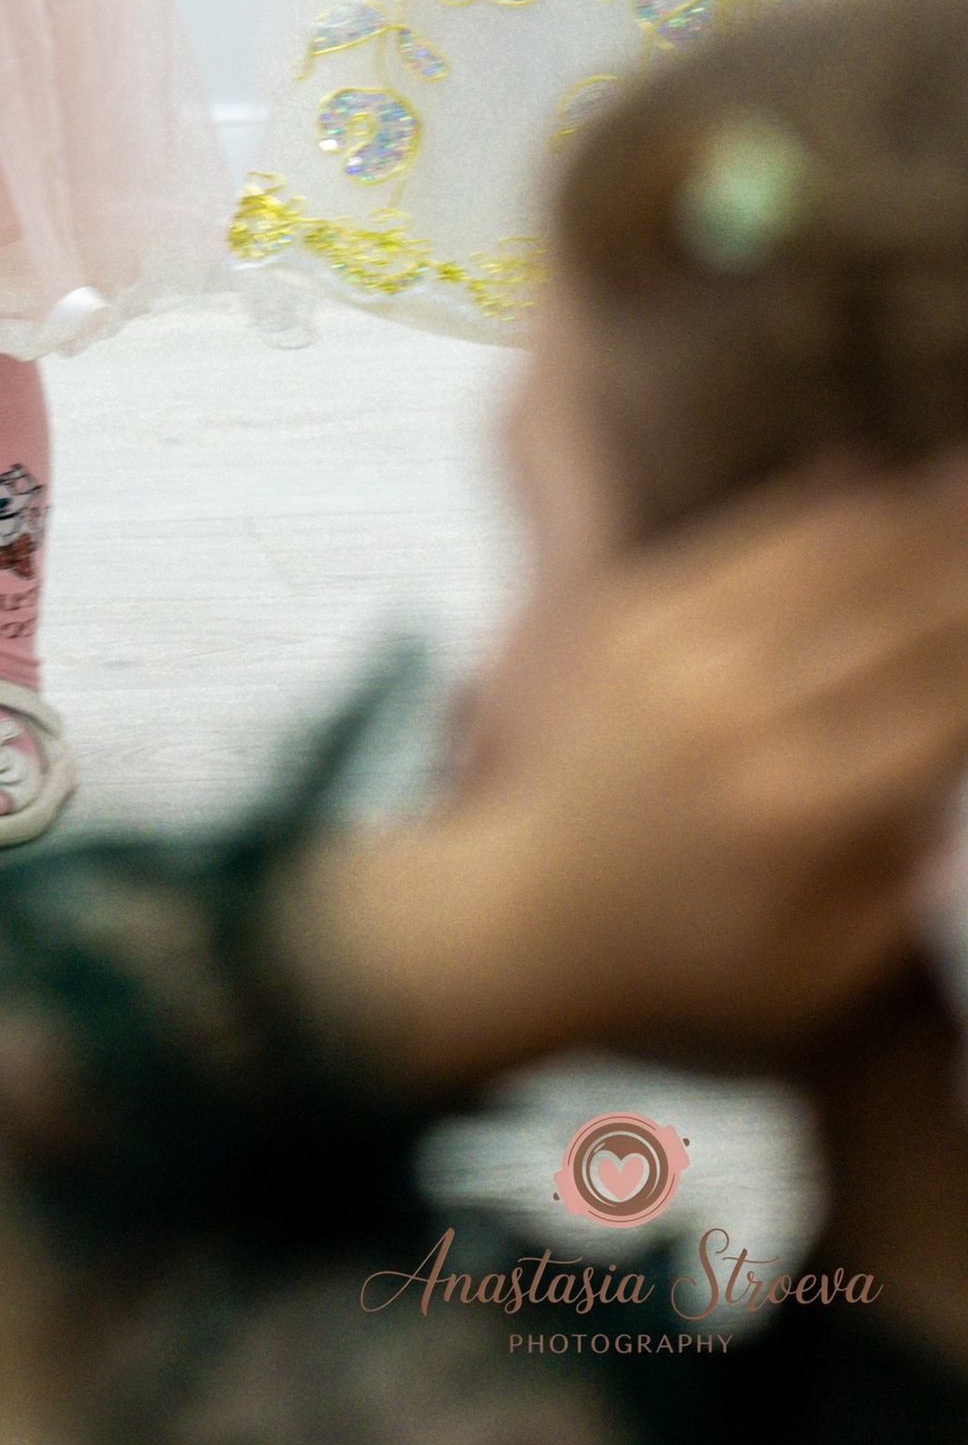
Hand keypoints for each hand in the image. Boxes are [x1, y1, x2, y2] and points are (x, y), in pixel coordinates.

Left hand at [294, 455, 967, 1087]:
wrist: (522, 909)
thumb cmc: (693, 958)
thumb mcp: (825, 967)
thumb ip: (912, 878)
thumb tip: (963, 780)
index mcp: (800, 811)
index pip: (944, 710)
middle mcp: (741, 716)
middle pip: (895, 615)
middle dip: (967, 567)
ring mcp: (677, 651)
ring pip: (823, 558)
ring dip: (910, 515)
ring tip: (966, 480)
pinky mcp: (630, 612)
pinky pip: (740, 538)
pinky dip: (813, 505)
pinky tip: (872, 477)